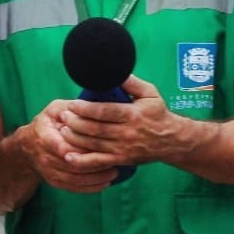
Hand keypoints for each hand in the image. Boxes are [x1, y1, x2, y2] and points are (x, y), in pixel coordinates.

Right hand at [11, 98, 118, 192]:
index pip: (65, 148)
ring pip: (76, 179)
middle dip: (96, 164)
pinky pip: (74, 188)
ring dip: (97, 177)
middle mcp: (45, 157)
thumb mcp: (54, 110)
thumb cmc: (46, 124)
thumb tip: (90, 109)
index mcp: (45, 137)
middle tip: (116, 160)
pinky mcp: (54, 182)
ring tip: (114, 171)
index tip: (104, 146)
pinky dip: (91, 187)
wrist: (28, 146)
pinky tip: (105, 182)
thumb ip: (71, 110)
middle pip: (74, 165)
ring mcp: (49, 172)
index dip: (84, 150)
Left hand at [55, 75, 188, 177]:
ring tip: (61, 129)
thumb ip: (131, 82)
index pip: (104, 112)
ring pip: (93, 145)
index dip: (85, 109)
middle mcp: (127, 133)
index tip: (72, 104)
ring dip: (74, 138)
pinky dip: (82, 161)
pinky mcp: (121, 159)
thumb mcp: (150, 93)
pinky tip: (68, 156)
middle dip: (75, 123)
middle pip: (95, 129)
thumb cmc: (158, 114)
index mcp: (132, 115)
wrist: (171, 140)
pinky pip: (98, 162)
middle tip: (63, 116)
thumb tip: (115, 71)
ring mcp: (123, 148)